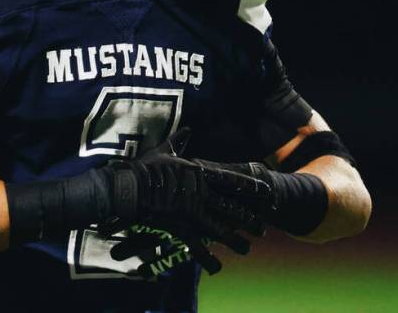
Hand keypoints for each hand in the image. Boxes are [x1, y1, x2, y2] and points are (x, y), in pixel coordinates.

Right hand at [95, 128, 266, 274]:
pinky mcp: (181, 226)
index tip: (267, 192)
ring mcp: (192, 211)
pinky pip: (197, 246)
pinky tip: (217, 268)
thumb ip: (179, 141)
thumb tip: (188, 129)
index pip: (232, 180)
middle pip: (231, 207)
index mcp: (199, 173)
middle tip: (262, 228)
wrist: (129, 186)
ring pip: (220, 229)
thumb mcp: (164, 151)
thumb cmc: (144, 168)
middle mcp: (201, 193)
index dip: (251, 187)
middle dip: (248, 219)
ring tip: (248, 249)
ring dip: (235, 240)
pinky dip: (207, 258)